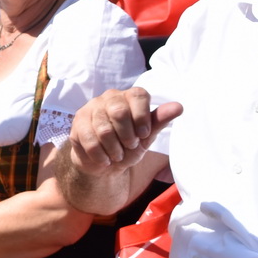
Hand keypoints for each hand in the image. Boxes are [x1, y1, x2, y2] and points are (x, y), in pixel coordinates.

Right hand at [66, 89, 183, 175]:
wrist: (105, 162)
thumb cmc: (128, 145)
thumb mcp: (147, 136)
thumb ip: (159, 120)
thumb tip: (179, 107)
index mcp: (130, 97)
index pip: (138, 95)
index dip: (142, 117)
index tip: (144, 135)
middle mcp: (110, 97)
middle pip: (119, 111)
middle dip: (127, 136)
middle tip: (129, 146)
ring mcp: (92, 107)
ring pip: (103, 129)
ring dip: (114, 149)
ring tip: (117, 155)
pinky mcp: (78, 121)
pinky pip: (89, 139)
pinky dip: (100, 155)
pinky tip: (104, 159)